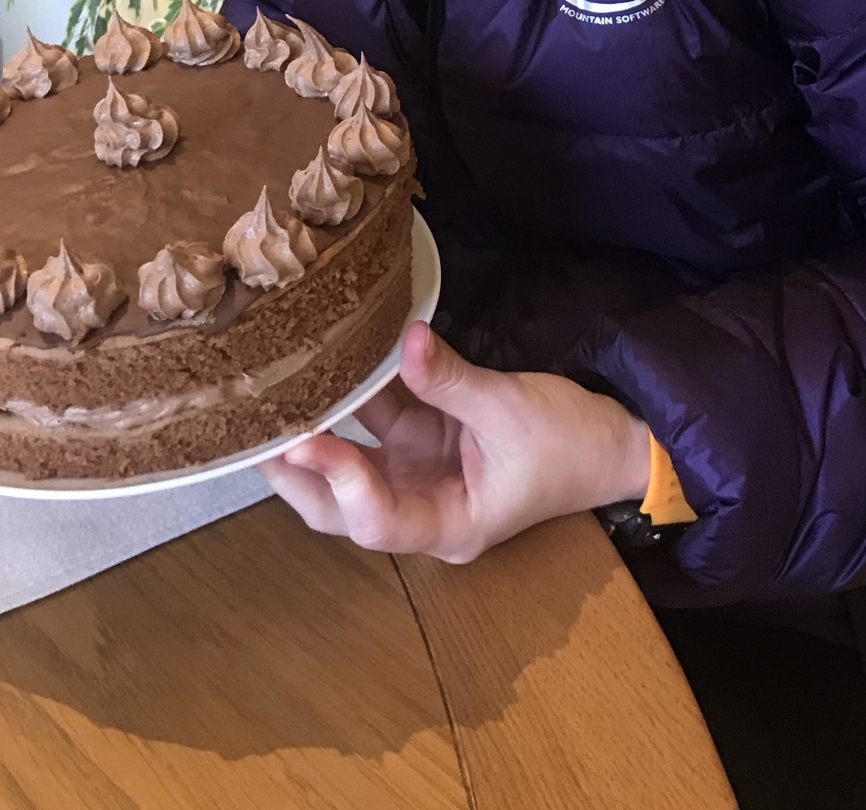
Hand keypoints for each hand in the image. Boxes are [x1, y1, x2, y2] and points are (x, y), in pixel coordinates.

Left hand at [260, 320, 648, 563]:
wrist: (609, 440)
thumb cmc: (569, 444)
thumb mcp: (511, 410)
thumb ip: (452, 380)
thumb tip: (403, 339)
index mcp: (449, 526)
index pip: (378, 521)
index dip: (340, 484)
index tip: (312, 440)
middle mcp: (422, 508)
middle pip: (341, 507)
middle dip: (299, 472)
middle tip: (255, 430)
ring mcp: (418, 474)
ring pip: (349, 464)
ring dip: (314, 434)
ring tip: (270, 397)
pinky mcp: (423, 441)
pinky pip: (377, 420)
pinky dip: (352, 395)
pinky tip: (322, 363)